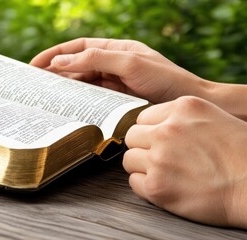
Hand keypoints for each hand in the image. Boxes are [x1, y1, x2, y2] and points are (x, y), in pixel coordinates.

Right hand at [30, 38, 212, 103]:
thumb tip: (61, 61)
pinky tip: (65, 106)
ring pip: (83, 83)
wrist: (187, 105)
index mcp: (116, 49)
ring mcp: (115, 84)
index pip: (79, 48)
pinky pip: (92, 99)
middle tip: (33, 84)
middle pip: (77, 65)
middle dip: (55, 72)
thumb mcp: (130, 64)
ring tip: (43, 96)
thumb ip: (96, 59)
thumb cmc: (166, 80)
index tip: (35, 64)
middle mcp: (113, 65)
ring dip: (64, 88)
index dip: (55, 54)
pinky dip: (77, 101)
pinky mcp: (117, 102)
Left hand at [123, 96, 246, 227]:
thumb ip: (181, 117)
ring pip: (129, 159)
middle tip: (161, 158)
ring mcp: (159, 159)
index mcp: (182, 108)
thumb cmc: (242, 154)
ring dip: (142, 166)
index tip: (160, 141)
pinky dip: (146, 185)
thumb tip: (154, 125)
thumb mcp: (213, 117)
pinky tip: (166, 186)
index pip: (144, 117)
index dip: (151, 131)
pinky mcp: (157, 187)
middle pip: (132, 136)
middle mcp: (167, 131)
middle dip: (143, 147)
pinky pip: (134, 182)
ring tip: (165, 173)